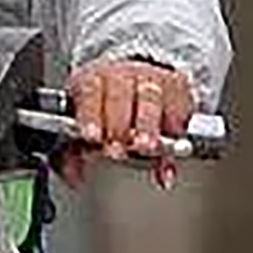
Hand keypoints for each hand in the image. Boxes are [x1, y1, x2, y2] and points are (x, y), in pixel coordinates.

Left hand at [62, 60, 195, 188]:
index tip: (92, 138)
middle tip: (120, 148)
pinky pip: (180, 108)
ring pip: (152, 98)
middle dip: (120, 124)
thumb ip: (72, 152)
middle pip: (121, 94)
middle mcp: (122, 75)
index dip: (90, 116)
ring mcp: (151, 78)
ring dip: (150, 127)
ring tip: (149, 149)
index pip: (89, 92)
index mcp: (92, 80)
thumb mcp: (83, 124)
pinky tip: (169, 154)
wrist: (135, 80)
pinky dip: (177, 133)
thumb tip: (74, 176)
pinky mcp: (177, 86)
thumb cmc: (105, 105)